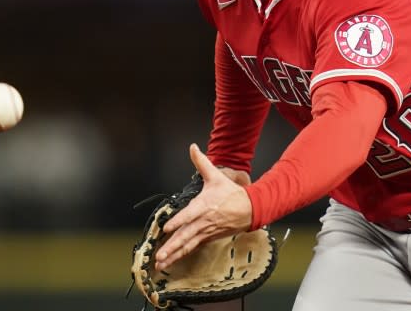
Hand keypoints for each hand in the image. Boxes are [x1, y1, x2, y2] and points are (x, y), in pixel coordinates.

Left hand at [154, 144, 252, 269]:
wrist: (251, 209)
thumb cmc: (232, 194)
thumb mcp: (216, 176)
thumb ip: (201, 162)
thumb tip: (192, 147)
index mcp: (204, 206)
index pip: (189, 215)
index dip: (178, 222)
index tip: (167, 228)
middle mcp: (204, 221)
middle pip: (186, 235)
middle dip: (172, 246)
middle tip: (160, 255)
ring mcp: (206, 232)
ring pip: (188, 245)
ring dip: (174, 255)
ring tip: (161, 262)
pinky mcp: (208, 238)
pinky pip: (192, 248)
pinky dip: (181, 255)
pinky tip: (171, 261)